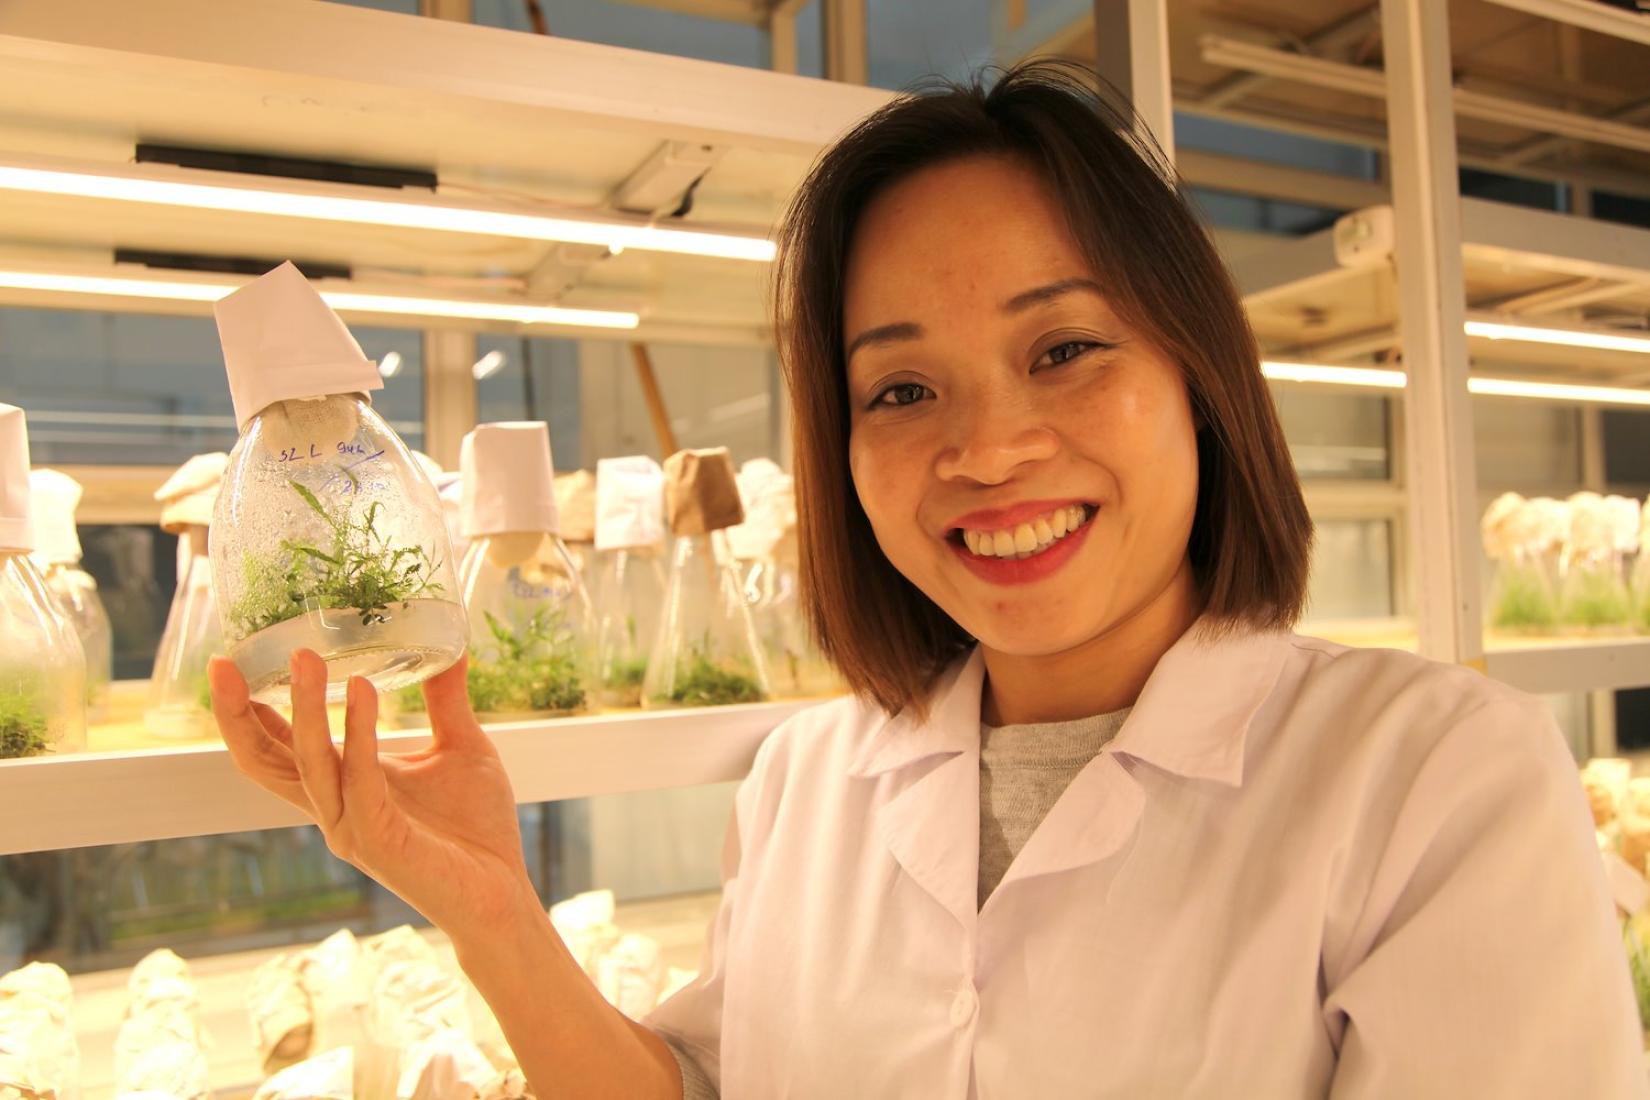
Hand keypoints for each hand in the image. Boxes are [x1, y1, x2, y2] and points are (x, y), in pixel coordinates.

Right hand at [208, 650, 540, 938]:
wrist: (501, 892)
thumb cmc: (476, 827)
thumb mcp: (461, 745)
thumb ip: (446, 699)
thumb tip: (452, 646)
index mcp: (343, 786)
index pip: (276, 747)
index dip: (245, 710)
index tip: (228, 661)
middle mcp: (335, 808)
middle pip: (265, 762)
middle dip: (239, 713)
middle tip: (223, 663)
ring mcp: (351, 827)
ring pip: (308, 764)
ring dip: (305, 708)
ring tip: (304, 658)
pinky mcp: (379, 840)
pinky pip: (360, 779)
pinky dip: (359, 732)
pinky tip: (363, 689)